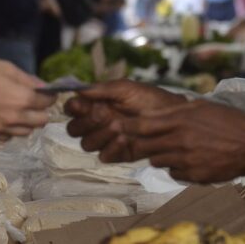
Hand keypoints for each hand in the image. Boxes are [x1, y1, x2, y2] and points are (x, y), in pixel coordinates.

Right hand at [0, 57, 53, 138]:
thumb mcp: (5, 67)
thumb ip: (27, 79)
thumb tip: (43, 86)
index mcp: (23, 99)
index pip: (48, 103)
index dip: (49, 96)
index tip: (45, 93)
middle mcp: (16, 117)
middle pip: (42, 121)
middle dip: (42, 112)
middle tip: (34, 103)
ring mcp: (3, 128)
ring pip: (27, 132)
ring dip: (28, 123)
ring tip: (19, 112)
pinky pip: (9, 137)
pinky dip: (11, 131)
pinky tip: (5, 120)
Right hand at [66, 80, 186, 154]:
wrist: (172, 116)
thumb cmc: (150, 98)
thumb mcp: (126, 88)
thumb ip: (102, 89)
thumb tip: (78, 90)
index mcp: (95, 104)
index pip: (72, 109)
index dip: (73, 108)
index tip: (81, 105)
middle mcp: (97, 123)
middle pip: (74, 129)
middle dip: (85, 122)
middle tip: (102, 114)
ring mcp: (106, 139)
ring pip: (87, 144)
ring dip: (99, 135)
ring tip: (117, 126)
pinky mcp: (118, 154)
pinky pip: (104, 156)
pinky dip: (110, 148)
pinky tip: (123, 139)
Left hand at [87, 100, 244, 182]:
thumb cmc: (230, 122)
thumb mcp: (203, 107)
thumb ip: (177, 109)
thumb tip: (155, 111)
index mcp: (181, 120)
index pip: (143, 125)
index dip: (126, 126)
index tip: (115, 126)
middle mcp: (180, 140)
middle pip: (145, 146)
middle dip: (138, 144)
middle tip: (135, 142)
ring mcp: (186, 160)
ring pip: (157, 161)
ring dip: (160, 156)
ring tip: (174, 149)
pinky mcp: (194, 176)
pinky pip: (174, 173)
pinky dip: (176, 167)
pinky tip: (189, 160)